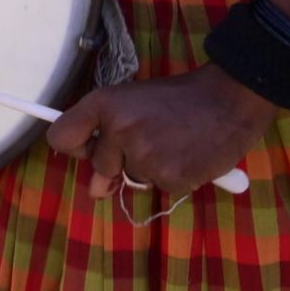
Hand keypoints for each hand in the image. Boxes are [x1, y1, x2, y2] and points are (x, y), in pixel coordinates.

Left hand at [44, 68, 273, 203]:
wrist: (228, 101)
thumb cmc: (178, 99)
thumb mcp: (134, 103)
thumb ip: (107, 138)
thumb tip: (94, 191)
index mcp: (104, 103)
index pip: (61, 136)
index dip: (73, 147)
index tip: (86, 148)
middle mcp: (118, 130)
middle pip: (98, 165)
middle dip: (120, 160)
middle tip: (152, 137)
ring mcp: (144, 156)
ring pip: (131, 178)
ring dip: (149, 168)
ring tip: (174, 142)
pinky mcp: (170, 177)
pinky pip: (160, 188)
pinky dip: (174, 177)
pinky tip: (188, 155)